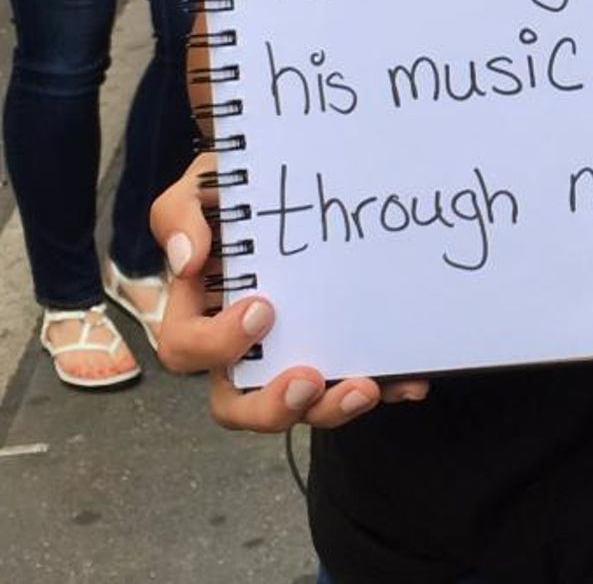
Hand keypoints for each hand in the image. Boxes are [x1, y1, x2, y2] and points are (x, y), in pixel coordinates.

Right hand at [151, 155, 428, 431]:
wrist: (287, 183)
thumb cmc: (235, 194)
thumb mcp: (201, 190)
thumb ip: (182, 215)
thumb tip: (189, 259)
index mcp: (200, 310)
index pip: (187, 348)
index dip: (218, 344)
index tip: (263, 308)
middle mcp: (239, 346)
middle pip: (237, 405)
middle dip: (271, 407)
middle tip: (306, 380)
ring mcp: (287, 354)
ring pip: (297, 408)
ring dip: (329, 409)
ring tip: (364, 388)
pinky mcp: (333, 353)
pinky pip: (351, 383)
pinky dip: (383, 387)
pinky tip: (409, 381)